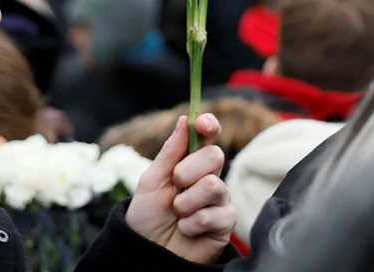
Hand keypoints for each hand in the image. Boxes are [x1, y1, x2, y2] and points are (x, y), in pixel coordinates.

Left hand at [125, 114, 234, 263]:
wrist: (148, 253)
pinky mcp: (226, 223)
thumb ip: (170, 152)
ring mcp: (219, 200)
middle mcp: (209, 177)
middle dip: (188, 170)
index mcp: (190, 163)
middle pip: (214, 156)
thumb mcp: (151, 181)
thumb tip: (184, 119)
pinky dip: (192, 224)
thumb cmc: (148, 217)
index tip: (202, 123)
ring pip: (213, 185)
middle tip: (175, 186)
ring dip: (186, 202)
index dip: (208, 126)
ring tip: (177, 215)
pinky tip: (187, 230)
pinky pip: (215, 214)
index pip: (207, 137)